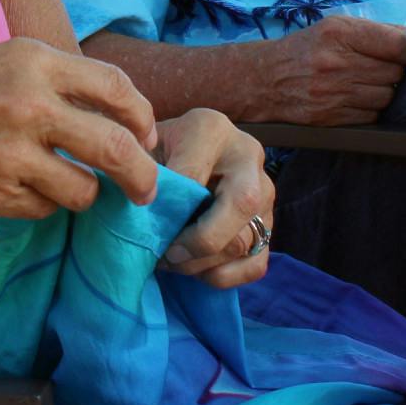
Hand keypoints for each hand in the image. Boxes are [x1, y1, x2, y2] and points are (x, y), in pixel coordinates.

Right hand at [0, 38, 159, 220]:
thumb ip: (47, 79)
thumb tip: (101, 110)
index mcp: (34, 60)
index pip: (118, 89)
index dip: (142, 117)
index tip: (146, 135)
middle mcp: (32, 104)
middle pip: (118, 148)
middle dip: (143, 175)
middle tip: (147, 189)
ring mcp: (13, 153)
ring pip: (84, 190)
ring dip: (85, 194)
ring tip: (68, 186)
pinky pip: (44, 209)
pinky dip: (43, 205)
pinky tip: (22, 189)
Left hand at [155, 108, 271, 288]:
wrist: (179, 158)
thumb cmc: (157, 154)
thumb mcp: (143, 149)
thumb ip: (139, 168)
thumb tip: (136, 202)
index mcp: (212, 128)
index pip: (194, 174)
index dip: (167, 207)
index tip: (145, 221)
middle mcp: (248, 156)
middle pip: (241, 204)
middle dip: (197, 240)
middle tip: (165, 252)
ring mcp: (265, 193)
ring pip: (244, 240)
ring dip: (201, 263)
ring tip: (172, 260)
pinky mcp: (269, 228)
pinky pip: (254, 265)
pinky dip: (221, 276)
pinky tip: (195, 268)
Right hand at [262, 16, 405, 125]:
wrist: (266, 79)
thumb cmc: (307, 49)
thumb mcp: (336, 27)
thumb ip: (379, 31)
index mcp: (339, 33)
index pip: (398, 45)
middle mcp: (336, 62)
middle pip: (395, 72)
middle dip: (396, 70)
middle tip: (383, 67)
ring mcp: (333, 93)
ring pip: (387, 96)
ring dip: (385, 91)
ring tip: (368, 82)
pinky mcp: (332, 118)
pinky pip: (372, 115)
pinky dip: (372, 108)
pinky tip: (358, 98)